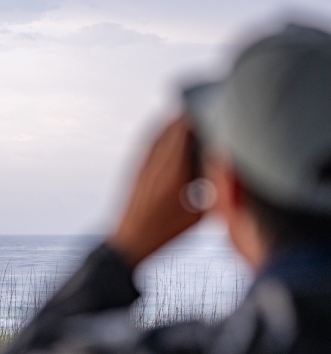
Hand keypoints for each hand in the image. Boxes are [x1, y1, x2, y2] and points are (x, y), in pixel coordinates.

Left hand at [108, 117, 202, 265]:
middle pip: (174, 124)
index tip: (216, 111)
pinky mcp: (135, 166)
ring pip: (160, 128)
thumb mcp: (199, 212)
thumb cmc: (163, 230)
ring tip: (191, 118)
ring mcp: (143, 161)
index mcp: (174, 168)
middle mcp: (156, 160)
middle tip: (207, 112)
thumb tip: (224, 165)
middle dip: (191, 116)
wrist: (131, 240)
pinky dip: (163, 131)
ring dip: (176, 121)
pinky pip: (150, 139)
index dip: (203, 115)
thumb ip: (211, 186)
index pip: (187, 127)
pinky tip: (171, 133)